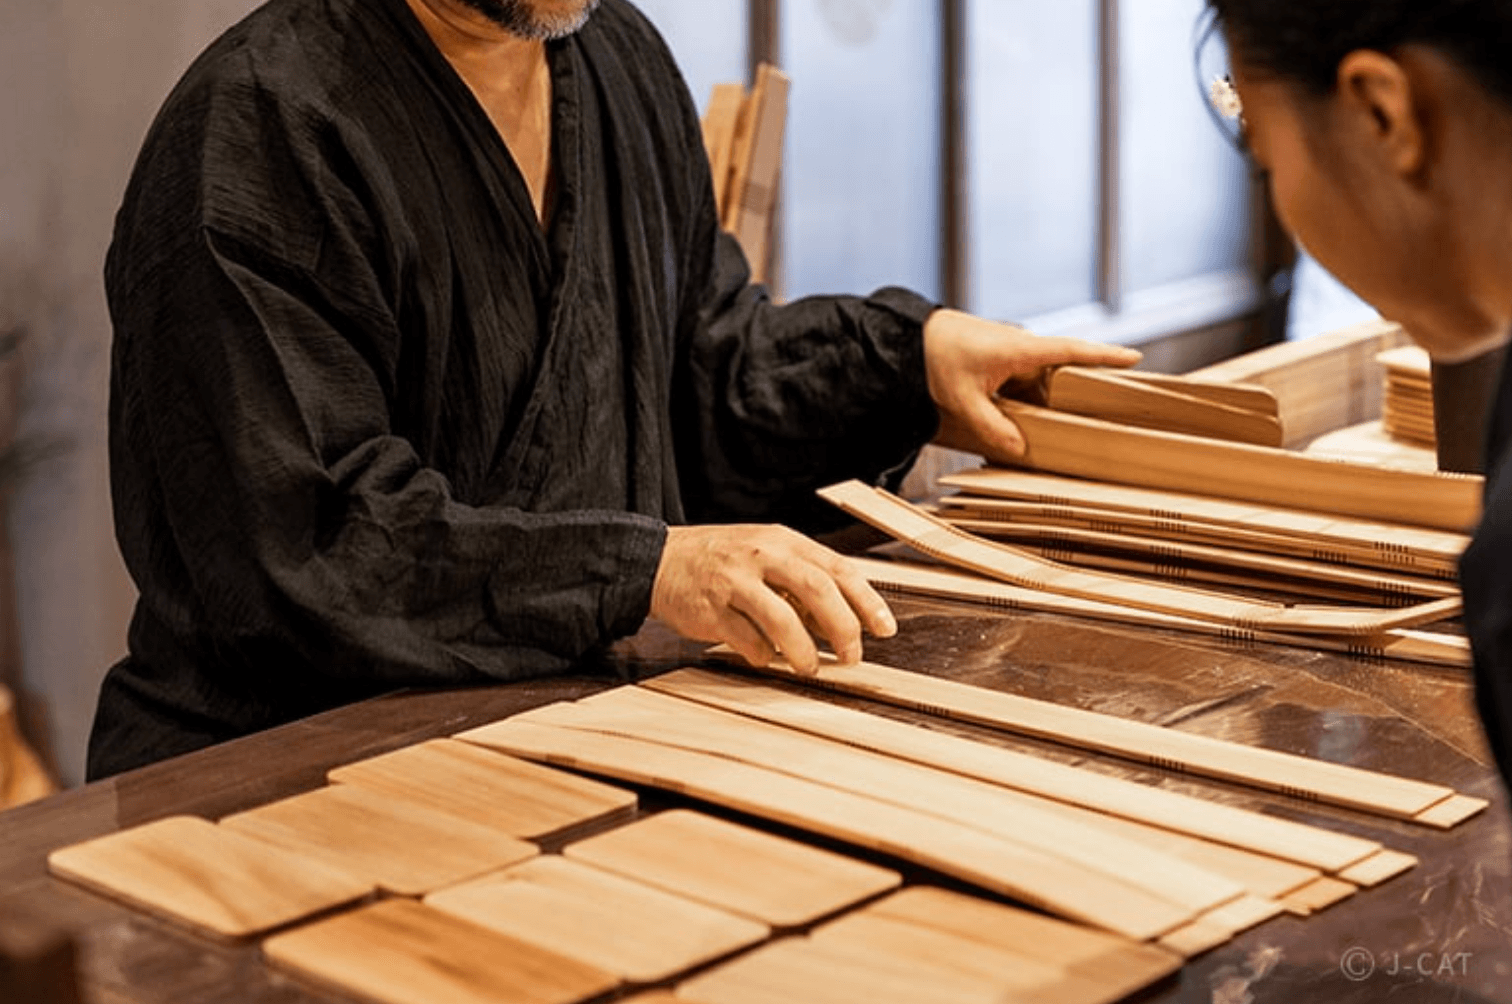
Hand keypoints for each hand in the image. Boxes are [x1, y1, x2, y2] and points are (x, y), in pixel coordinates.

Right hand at [650, 524, 896, 673]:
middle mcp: (762, 556)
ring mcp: (735, 582)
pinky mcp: (711, 609)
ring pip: (782, 618)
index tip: (885, 629)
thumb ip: (804, 581)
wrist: (661, 561)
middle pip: (817, 590)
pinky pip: (747, 640)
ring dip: (804, 651)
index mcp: (783, 541)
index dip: (867, 601)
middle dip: (843, 628)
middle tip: (852, 657)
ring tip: (809, 667)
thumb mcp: (767, 555)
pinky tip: (766, 658)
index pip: (837, 569)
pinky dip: (764, 655)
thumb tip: (844, 622)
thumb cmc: (723, 561)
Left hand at [923, 308, 1141, 462]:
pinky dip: (1032, 397)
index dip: (1103, 356)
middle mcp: (1022, 345)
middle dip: (1085, 386)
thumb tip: (1021, 448)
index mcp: (1020, 349)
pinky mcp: (1000, 358)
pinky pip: (1026, 379)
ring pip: (1044, 377)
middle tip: (1113, 404)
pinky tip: (1030, 417)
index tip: (1134, 358)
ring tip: (1072, 421)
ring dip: (1054, 396)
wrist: (909, 338)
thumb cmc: (936, 359)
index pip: (1072, 351)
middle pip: (1065, 368)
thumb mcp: (963, 400)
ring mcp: (1012, 351)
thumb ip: (993, 426)